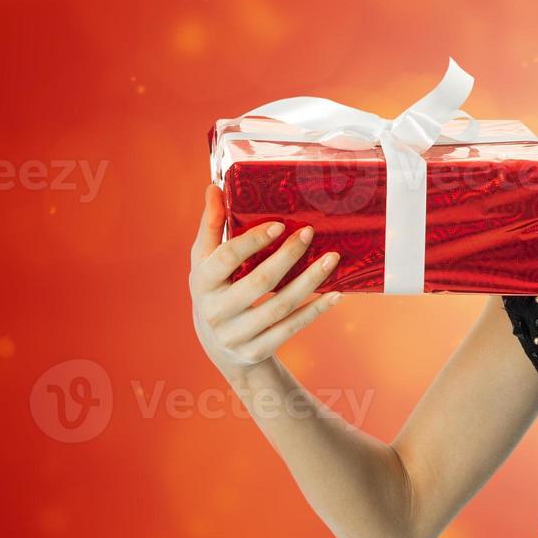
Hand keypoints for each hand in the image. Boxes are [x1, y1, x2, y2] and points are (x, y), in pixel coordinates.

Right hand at [188, 184, 342, 378]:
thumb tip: (214, 187)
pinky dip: (315, 310)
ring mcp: (236, 334)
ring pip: (280, 306)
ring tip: (333, 258)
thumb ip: (212, 225)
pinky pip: (291, 328)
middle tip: (311, 232)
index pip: (226, 259)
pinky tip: (336, 293)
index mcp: (201, 282)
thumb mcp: (205, 260)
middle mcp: (216, 311)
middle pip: (259, 282)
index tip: (280, 224)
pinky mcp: (257, 350)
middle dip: (288, 256)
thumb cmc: (216, 289)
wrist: (220, 347)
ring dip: (310, 281)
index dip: (252, 241)